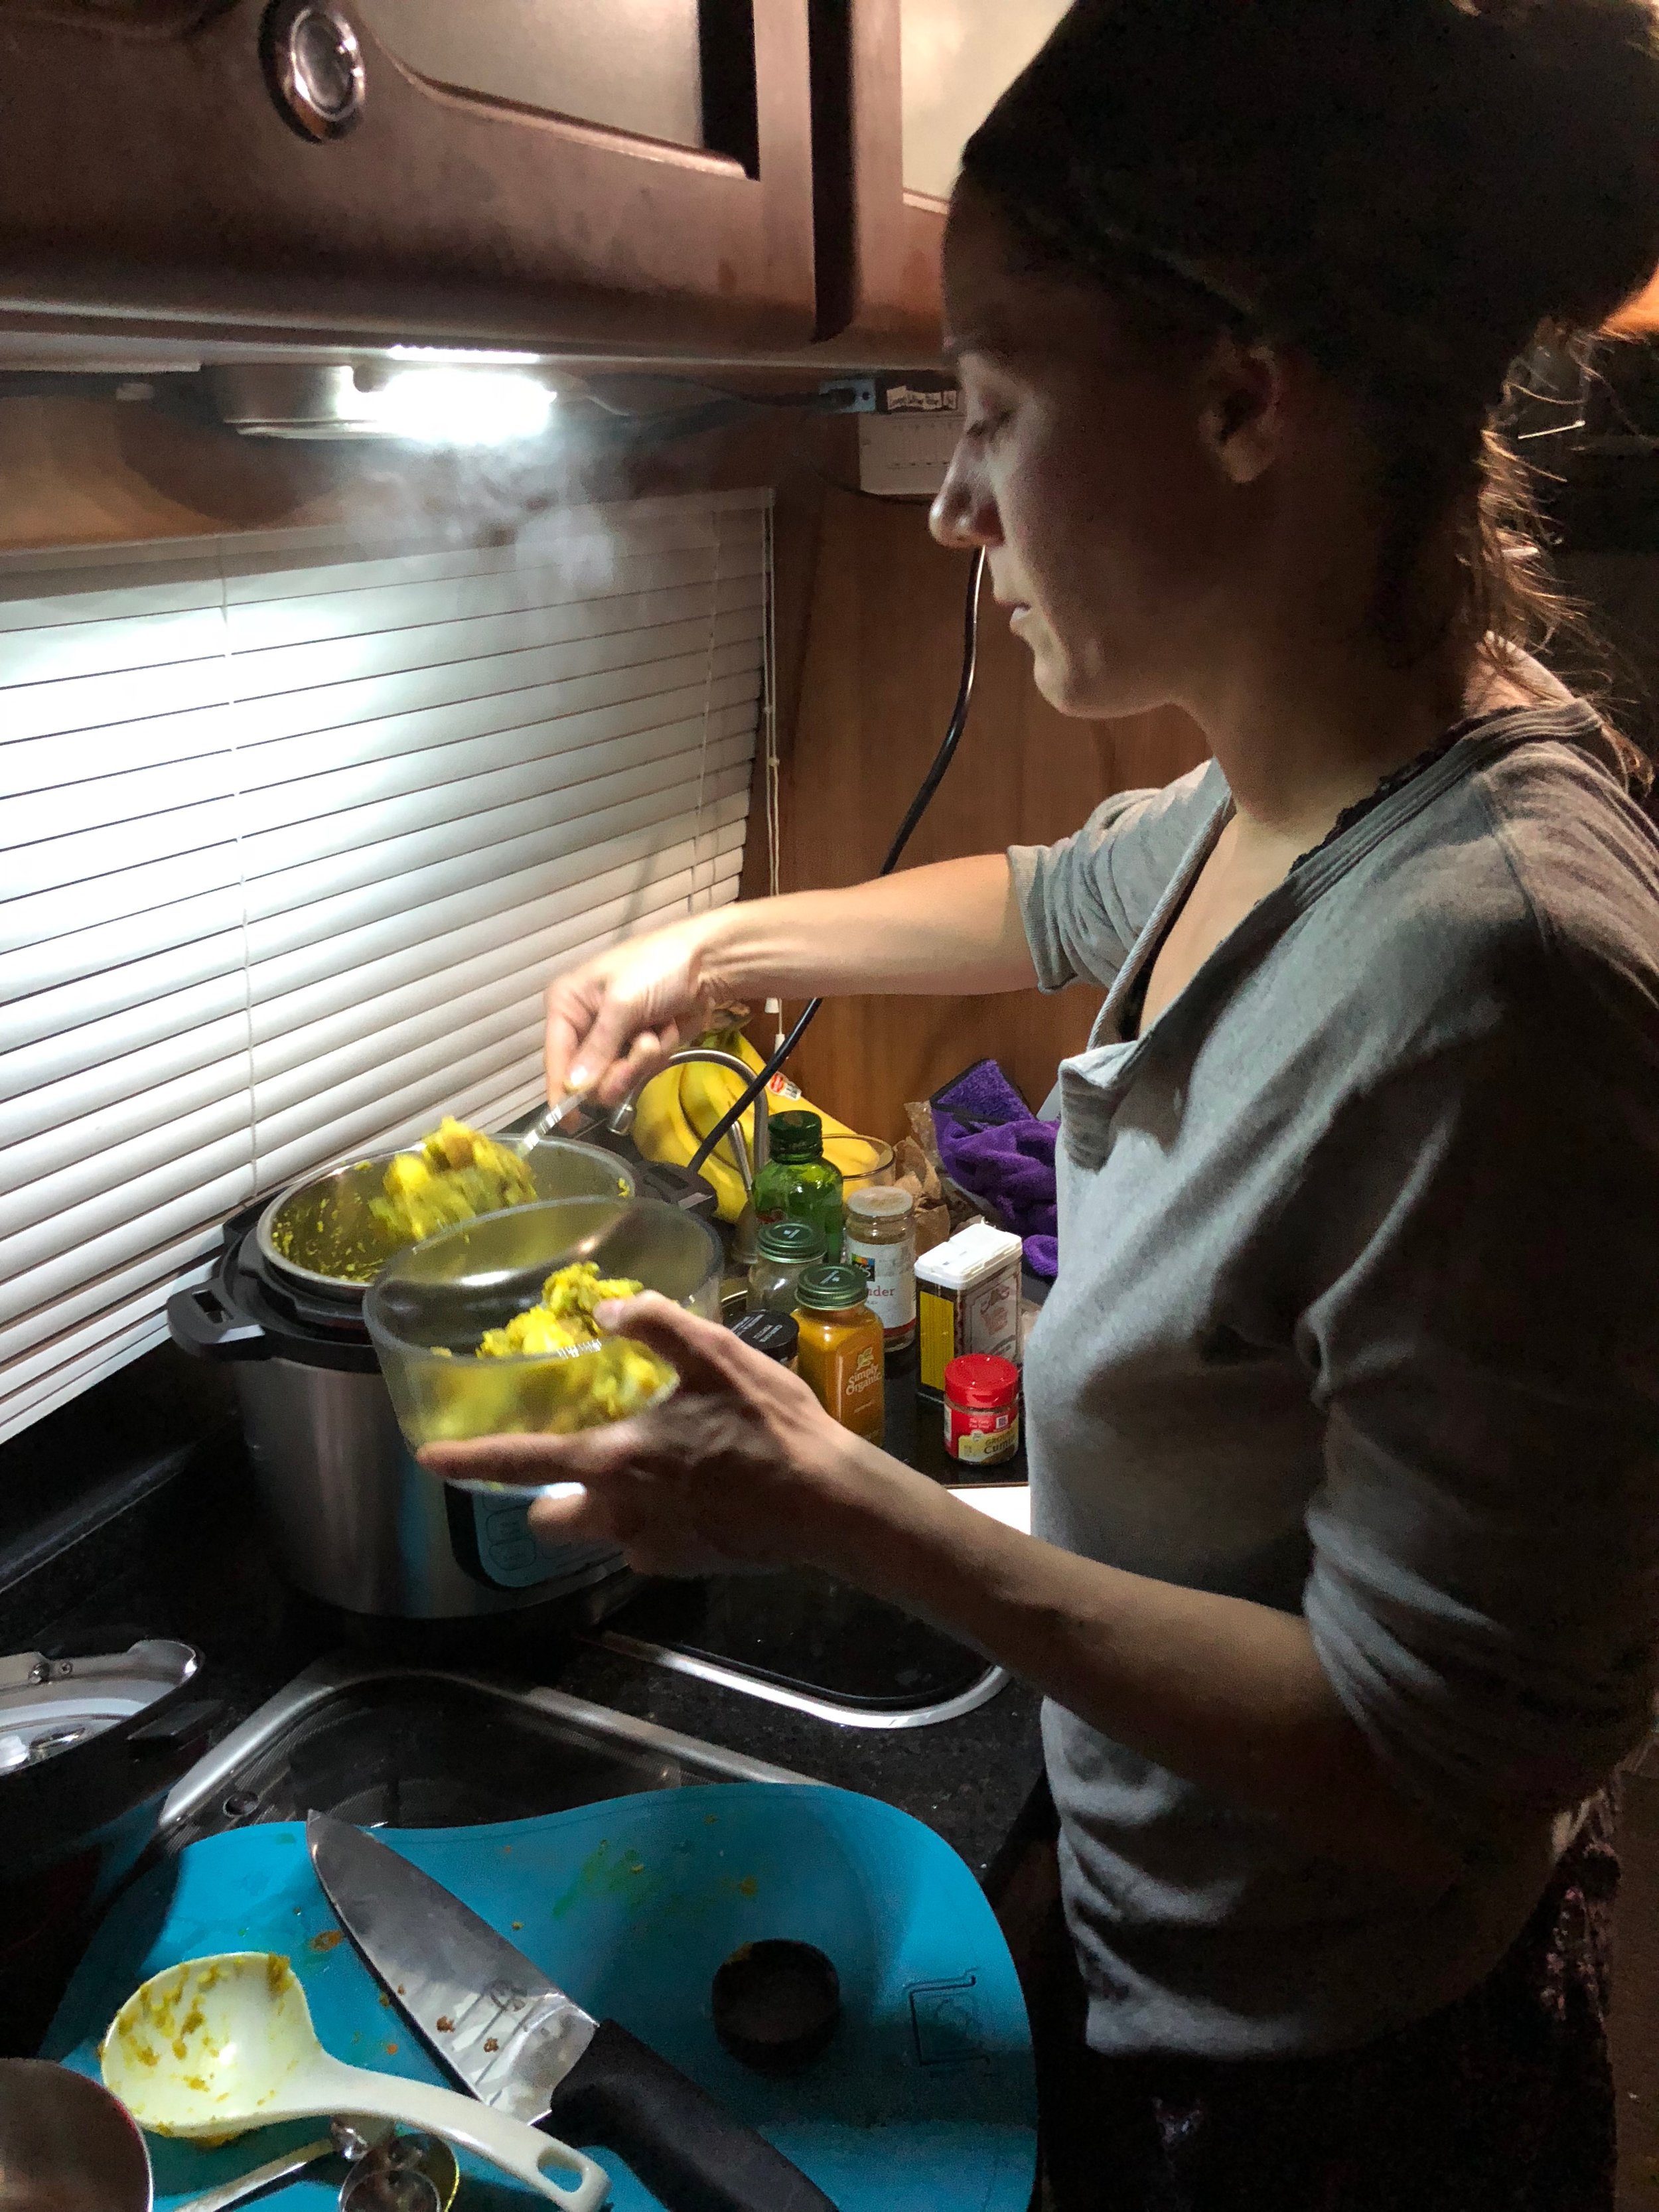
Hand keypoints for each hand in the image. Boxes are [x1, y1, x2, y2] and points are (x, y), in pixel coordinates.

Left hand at [418, 1296, 871, 1578]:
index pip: (519, 1461)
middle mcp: (616, 1513)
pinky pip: (644, 1543)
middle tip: (585, 1459)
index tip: (429, 1458)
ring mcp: (648, 1547)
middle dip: (550, 1495)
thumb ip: (653, 1324)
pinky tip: (697, 1491)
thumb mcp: (714, 1354)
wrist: (825, 1503)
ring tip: (656, 1470)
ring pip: (598, 1531)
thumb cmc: (767, 1425)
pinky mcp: (680, 1566)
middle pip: (548, 1515)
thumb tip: (606, 1307)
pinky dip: (655, 1520)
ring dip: (608, 1505)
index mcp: (611, 1460)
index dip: (468, 1458)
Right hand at [545, 919, 732, 1108]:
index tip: (570, 1122)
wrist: (709, 960)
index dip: (562, 1091)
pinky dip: (658, 1055)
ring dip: (644, 1060)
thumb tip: (573, 1087)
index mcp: (567, 1005)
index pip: (556, 1058)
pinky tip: (667, 1029)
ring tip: (658, 1031)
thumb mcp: (624, 1002)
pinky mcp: (639, 1048)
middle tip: (645, 1048)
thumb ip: (599, 1047)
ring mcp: (613, 1040)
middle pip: (587, 1078)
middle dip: (620, 1069)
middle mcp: (584, 1026)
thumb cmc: (658, 966)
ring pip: (617, 1080)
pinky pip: (641, 1073)